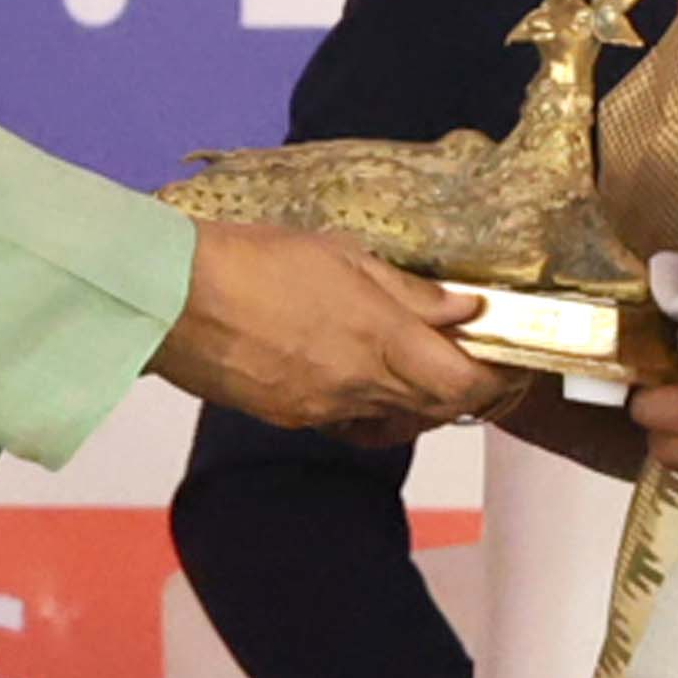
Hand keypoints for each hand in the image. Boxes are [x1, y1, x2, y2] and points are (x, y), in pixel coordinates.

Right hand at [152, 220, 519, 433]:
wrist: (172, 299)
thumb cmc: (254, 260)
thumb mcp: (343, 256)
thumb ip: (410, 290)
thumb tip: (465, 308)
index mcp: (378, 338)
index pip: (464, 383)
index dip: (495, 376)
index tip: (505, 354)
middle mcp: (358, 385)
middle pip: (439, 408)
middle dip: (465, 386)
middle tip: (470, 352)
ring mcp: (324, 409)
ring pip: (399, 418)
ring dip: (421, 397)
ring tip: (417, 359)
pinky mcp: (293, 418)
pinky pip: (353, 422)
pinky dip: (374, 405)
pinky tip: (363, 373)